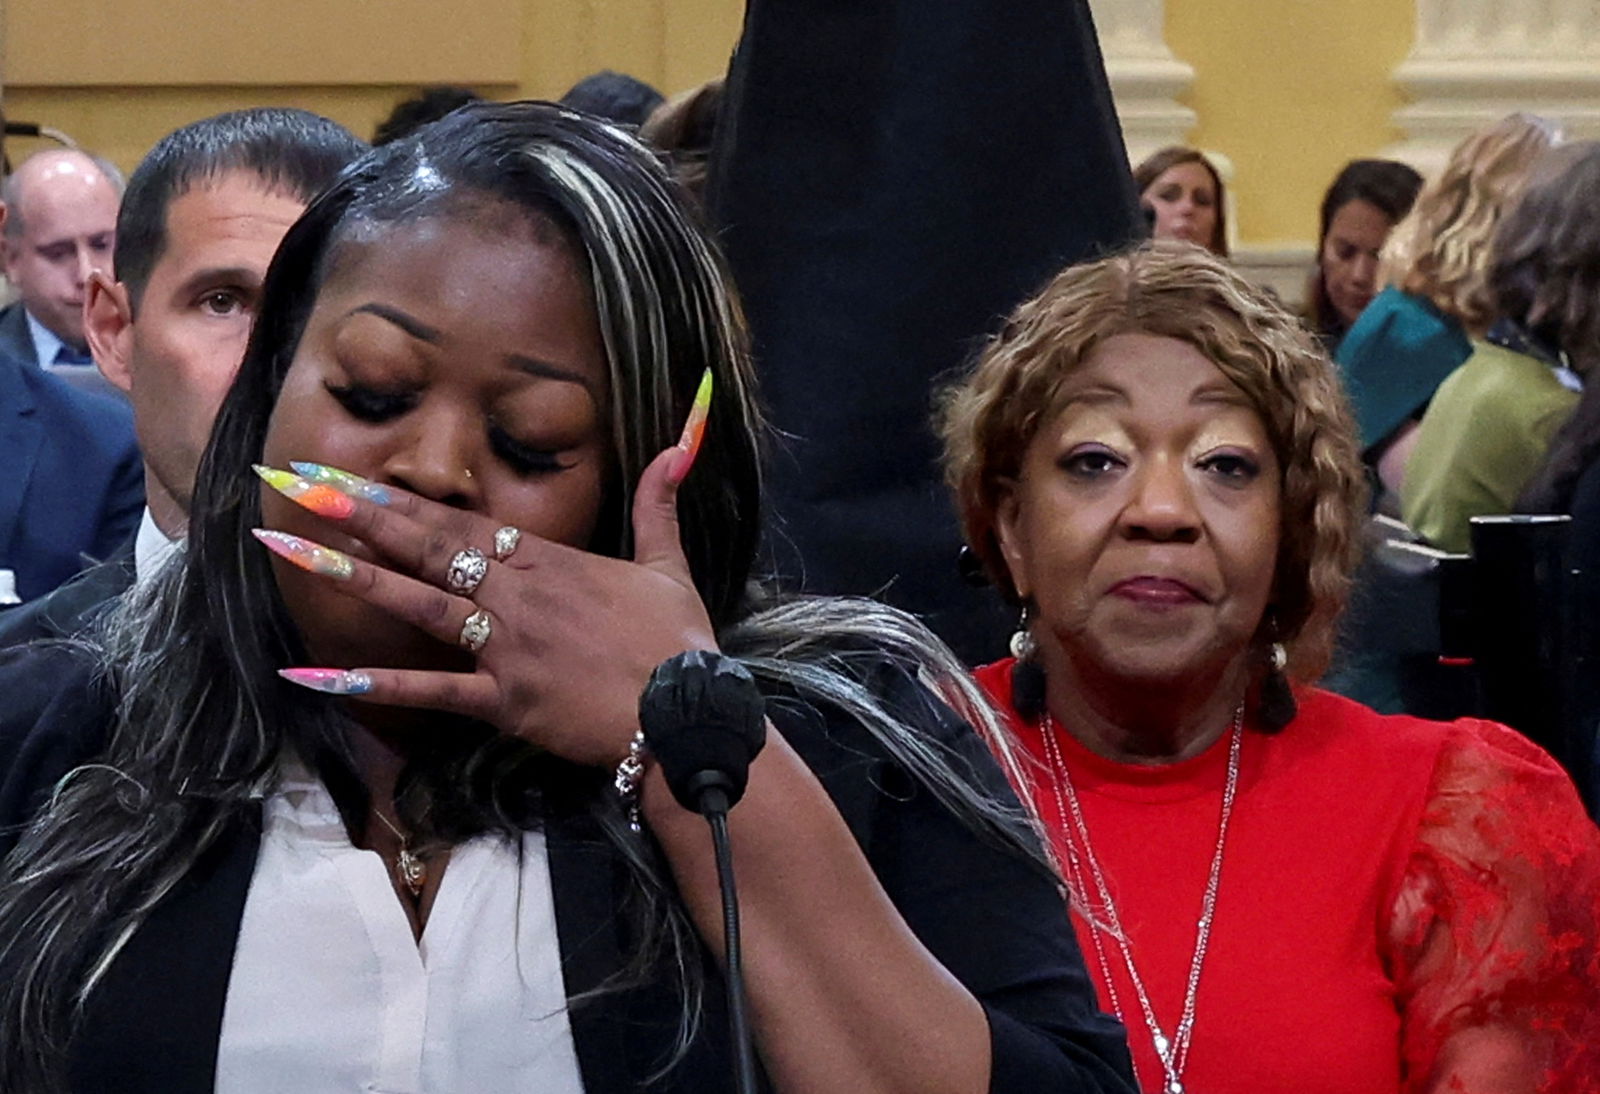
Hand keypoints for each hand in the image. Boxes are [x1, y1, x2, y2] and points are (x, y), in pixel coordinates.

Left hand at [254, 446, 716, 766]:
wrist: (686, 713)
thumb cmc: (680, 641)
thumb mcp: (672, 564)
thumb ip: (661, 502)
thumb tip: (679, 441)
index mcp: (550, 560)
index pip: (461, 520)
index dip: (398, 497)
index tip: (345, 475)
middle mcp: (517, 594)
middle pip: (426, 545)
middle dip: (356, 512)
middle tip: (294, 483)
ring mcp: (504, 645)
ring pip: (416, 602)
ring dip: (350, 573)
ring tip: (289, 548)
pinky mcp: (502, 699)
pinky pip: (429, 690)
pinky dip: (372, 683)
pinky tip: (314, 674)